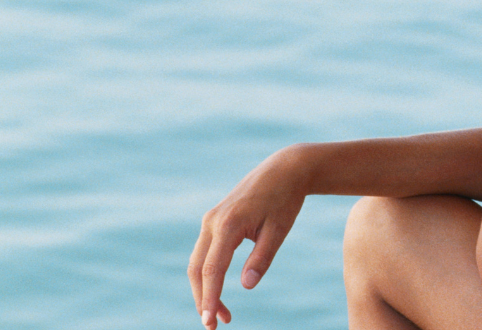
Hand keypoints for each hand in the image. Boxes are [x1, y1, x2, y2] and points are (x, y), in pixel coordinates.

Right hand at [189, 145, 311, 328]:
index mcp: (229, 224)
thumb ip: (262, 258)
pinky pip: (205, 251)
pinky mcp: (215, 219)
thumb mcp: (279, 229)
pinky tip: (219, 288)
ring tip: (221, 313)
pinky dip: (208, 272)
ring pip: (198, 261)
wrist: (285, 168)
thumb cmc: (284, 199)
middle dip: (203, 298)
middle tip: (215, 325)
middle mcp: (213, 221)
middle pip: (197, 269)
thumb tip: (246, 287)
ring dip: (205, 288)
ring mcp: (211, 218)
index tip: (211, 323)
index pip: (212, 270)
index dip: (210, 299)